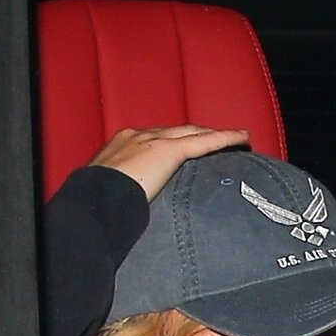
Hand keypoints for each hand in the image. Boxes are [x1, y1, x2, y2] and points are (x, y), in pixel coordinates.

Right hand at [88, 125, 249, 199]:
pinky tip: (242, 138)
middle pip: (177, 130)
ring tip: (237, 138)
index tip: (187, 145)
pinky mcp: (169, 150)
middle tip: (219, 137)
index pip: (156, 137)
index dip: (175, 140)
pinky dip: (225, 139)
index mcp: (122, 143)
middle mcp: (138, 135)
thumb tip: (133, 205)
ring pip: (193, 133)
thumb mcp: (109, 190)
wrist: (93, 199)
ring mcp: (153, 140)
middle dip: (199, 133)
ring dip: (215, 135)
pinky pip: (205, 142)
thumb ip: (126, 189)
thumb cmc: (96, 201)